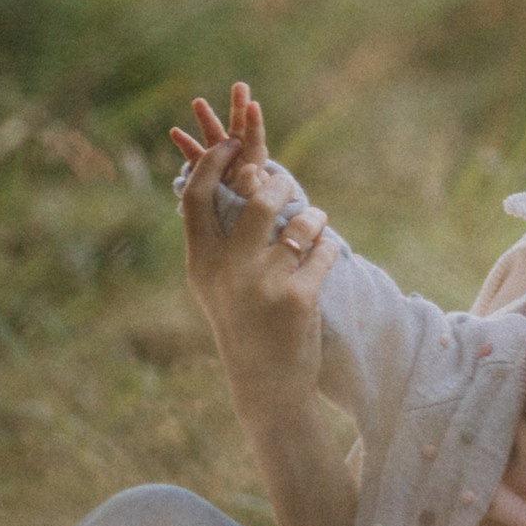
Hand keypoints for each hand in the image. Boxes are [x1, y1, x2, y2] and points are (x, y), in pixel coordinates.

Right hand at [168, 82, 271, 224]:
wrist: (243, 231)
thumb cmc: (254, 218)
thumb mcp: (254, 203)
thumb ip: (253, 187)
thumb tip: (251, 170)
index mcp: (253, 164)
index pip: (255, 140)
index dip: (254, 124)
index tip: (254, 105)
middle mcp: (239, 160)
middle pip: (239, 130)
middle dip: (238, 108)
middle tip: (241, 85)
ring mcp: (223, 164)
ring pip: (216, 138)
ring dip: (208, 120)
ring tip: (199, 102)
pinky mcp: (208, 173)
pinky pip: (197, 156)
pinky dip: (187, 144)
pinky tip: (174, 131)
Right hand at [176, 128, 335, 391]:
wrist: (265, 383)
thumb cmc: (244, 323)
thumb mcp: (217, 283)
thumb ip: (222, 238)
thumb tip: (241, 178)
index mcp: (202, 262)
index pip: (197, 197)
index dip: (212, 162)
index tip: (232, 142)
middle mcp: (228, 270)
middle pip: (256, 199)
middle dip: (280, 184)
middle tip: (289, 185)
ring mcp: (264, 283)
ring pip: (299, 222)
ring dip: (313, 216)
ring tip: (315, 223)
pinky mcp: (298, 297)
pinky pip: (323, 249)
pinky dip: (327, 245)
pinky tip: (324, 253)